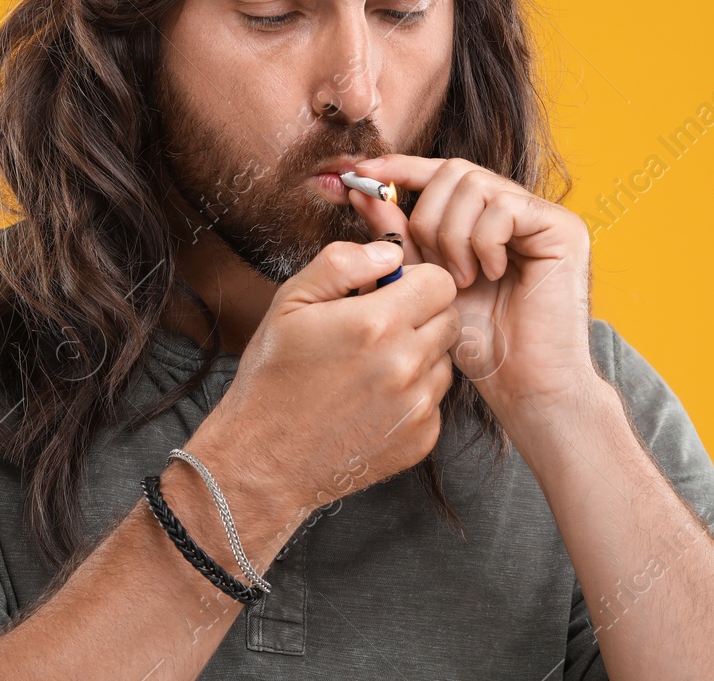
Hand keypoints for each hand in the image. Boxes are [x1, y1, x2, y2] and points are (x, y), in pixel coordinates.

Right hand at [188, 240, 459, 532]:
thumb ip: (342, 264)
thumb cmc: (272, 377)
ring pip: (445, 360)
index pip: (440, 282)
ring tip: (371, 368)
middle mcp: (405, 364)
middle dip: (421, 315)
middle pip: (449, 318)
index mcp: (375, 324)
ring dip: (419, 356)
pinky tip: (373, 401)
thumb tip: (390, 253)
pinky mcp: (421, 438)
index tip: (389, 292)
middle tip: (379, 329)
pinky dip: (413, 395)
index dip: (415, 281)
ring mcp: (417, 406)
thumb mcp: (290, 303)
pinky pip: (435, 400)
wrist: (264, 460)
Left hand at [347, 155, 596, 407]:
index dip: (400, 168)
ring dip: (453, 236)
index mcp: (485, 218)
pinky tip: (490, 275)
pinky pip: (504, 208)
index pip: (441, 172)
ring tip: (463, 279)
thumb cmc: (479, 342)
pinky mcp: (563, 228)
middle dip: (427, 218)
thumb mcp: (424, 282)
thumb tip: (364, 192)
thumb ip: (400, 237)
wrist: (524, 386)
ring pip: (474, 185)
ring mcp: (542, 215)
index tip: (361, 175)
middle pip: (453, 172)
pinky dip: (484, 243)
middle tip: (435, 269)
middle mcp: (517, 208)